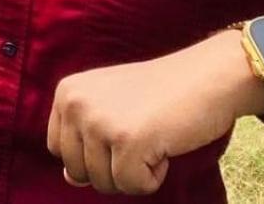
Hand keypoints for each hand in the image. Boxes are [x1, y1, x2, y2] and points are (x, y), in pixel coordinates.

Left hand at [46, 30, 263, 193]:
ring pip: (104, 183)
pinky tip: (163, 146)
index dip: (93, 154)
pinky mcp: (127, 141)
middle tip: (139, 137)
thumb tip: (70, 179)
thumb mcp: (111, 106)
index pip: (58, 149)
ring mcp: (98, 121)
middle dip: (112, 168)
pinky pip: (133, 186)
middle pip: (77, 171)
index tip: (120, 132)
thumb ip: (85, 139)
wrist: (205, 77)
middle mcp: (74, 104)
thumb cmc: (160, 94)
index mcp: (66, 93)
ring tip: (151, 137)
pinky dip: (153, 177)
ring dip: (134, 172)